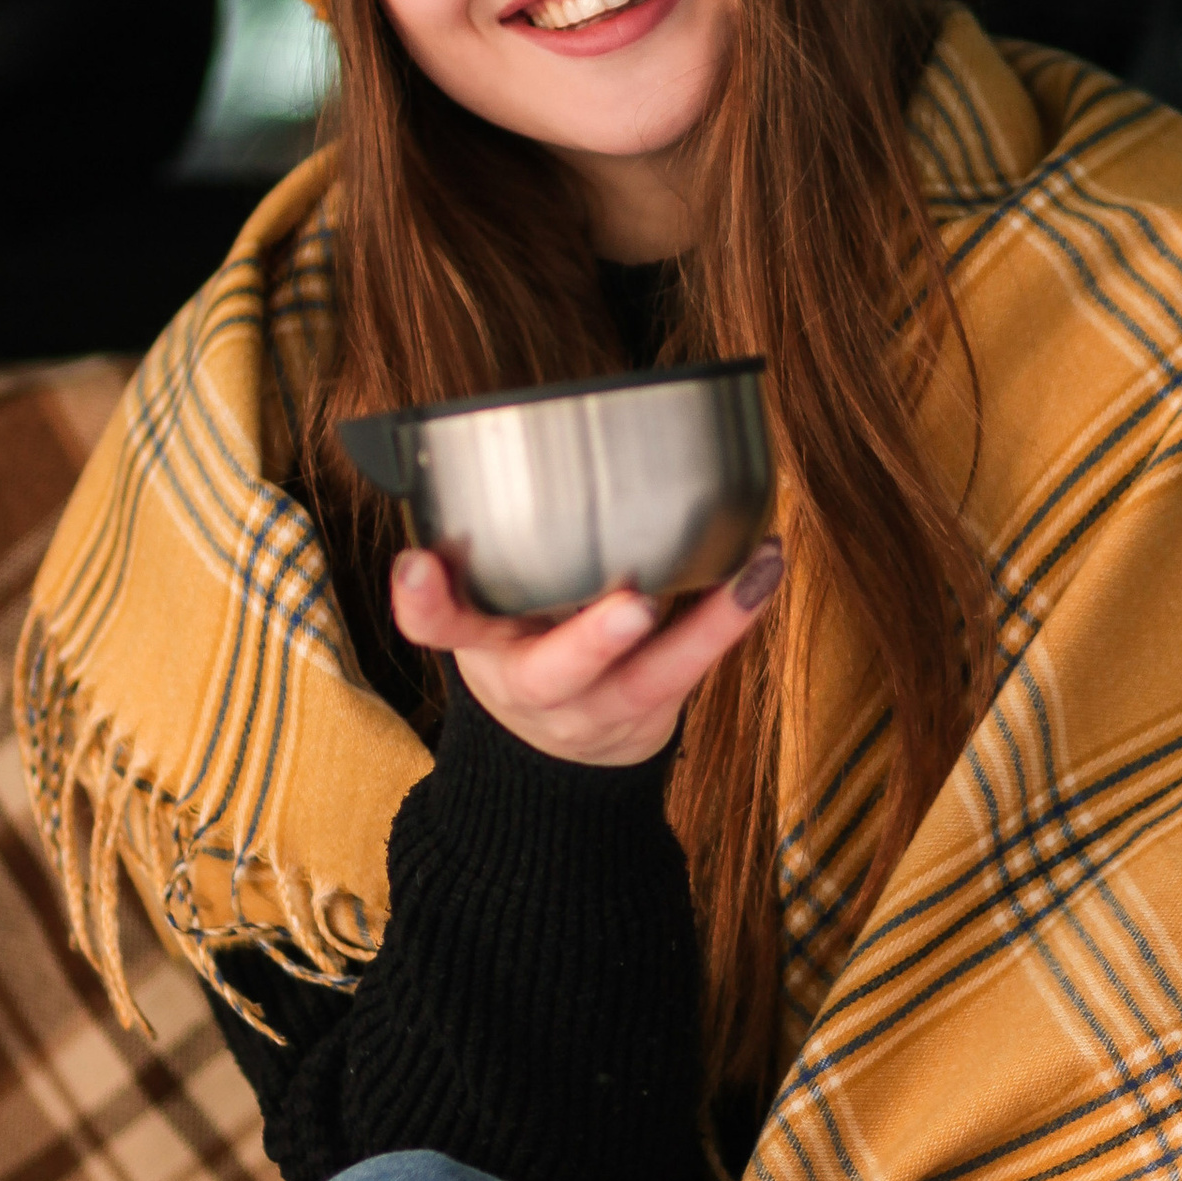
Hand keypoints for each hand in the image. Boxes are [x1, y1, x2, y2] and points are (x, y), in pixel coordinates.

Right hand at [388, 538, 784, 769]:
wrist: (558, 752)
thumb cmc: (526, 642)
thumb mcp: (489, 606)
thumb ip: (490, 545)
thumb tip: (525, 428)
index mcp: (480, 644)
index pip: (436, 626)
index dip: (421, 600)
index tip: (416, 566)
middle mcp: (531, 684)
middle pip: (550, 672)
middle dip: (589, 641)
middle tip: (633, 604)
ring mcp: (594, 708)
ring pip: (646, 680)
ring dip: (703, 628)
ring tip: (749, 574)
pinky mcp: (649, 711)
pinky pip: (694, 670)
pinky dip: (731, 619)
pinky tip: (765, 570)